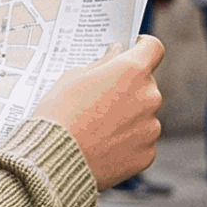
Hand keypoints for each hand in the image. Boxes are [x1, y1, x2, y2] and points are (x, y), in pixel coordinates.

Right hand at [30, 36, 164, 190]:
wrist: (53, 159)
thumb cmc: (58, 113)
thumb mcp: (72, 77)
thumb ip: (101, 63)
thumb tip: (116, 54)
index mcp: (132, 71)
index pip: (153, 48)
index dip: (142, 47)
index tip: (134, 50)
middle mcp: (149, 96)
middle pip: (145, 85)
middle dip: (127, 88)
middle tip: (100, 99)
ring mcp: (151, 127)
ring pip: (143, 114)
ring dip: (127, 117)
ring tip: (96, 128)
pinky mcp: (147, 153)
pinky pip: (140, 141)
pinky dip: (126, 142)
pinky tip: (102, 146)